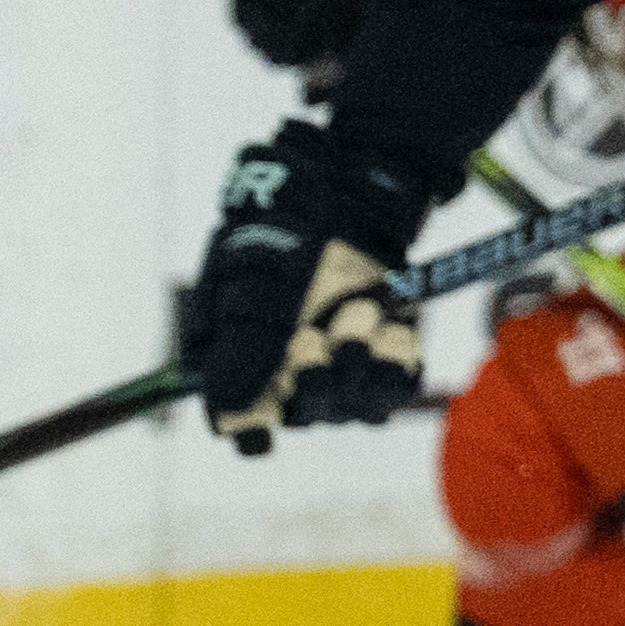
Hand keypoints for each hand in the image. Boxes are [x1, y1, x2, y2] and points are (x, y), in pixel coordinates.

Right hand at [183, 122, 427, 449]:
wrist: (346, 196)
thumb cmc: (283, 235)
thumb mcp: (249, 286)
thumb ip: (241, 352)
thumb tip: (229, 419)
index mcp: (242, 361)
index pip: (243, 424)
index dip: (252, 428)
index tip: (262, 429)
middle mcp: (291, 375)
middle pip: (304, 415)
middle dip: (313, 377)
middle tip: (314, 334)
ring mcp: (341, 370)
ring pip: (353, 407)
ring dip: (357, 363)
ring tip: (355, 312)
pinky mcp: (386, 359)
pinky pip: (395, 390)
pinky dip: (394, 360)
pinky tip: (388, 326)